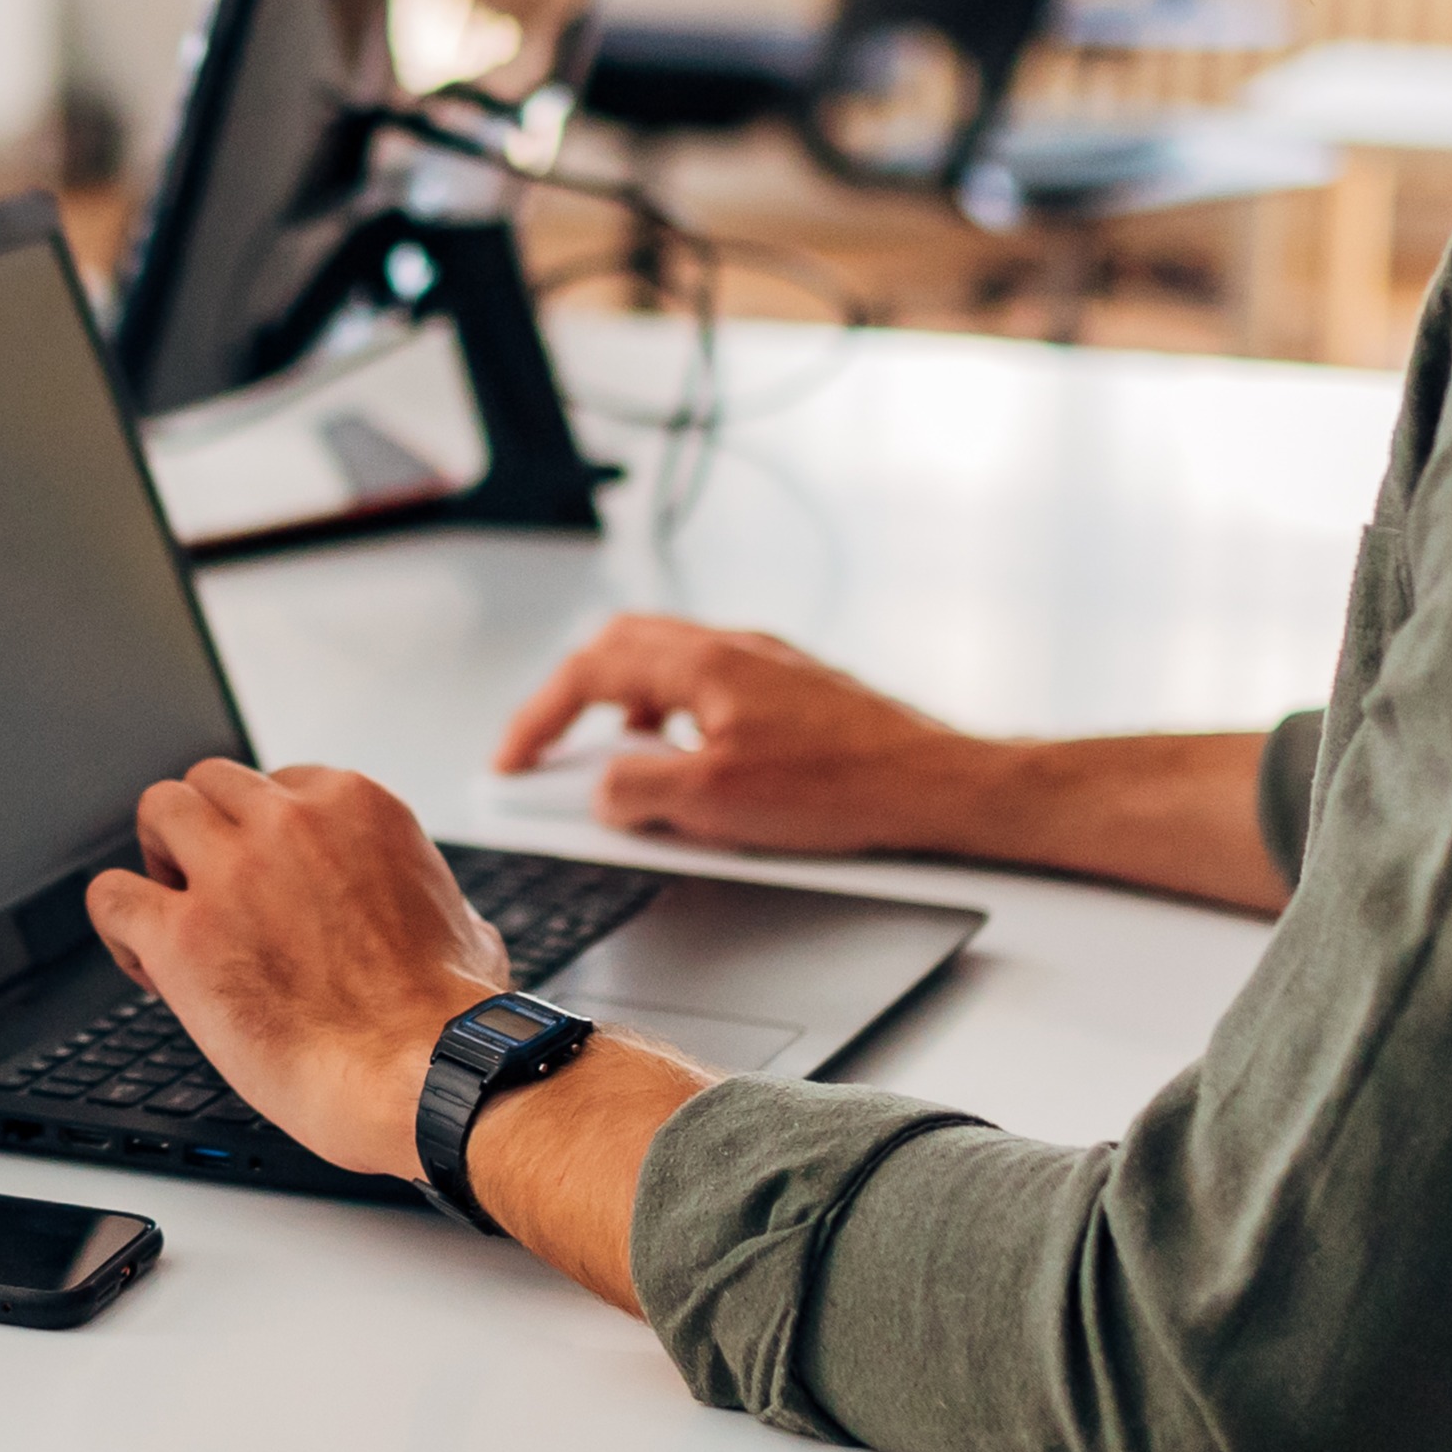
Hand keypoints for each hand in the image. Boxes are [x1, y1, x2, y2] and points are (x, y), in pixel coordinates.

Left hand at [80, 761, 505, 1180]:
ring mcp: (231, 873)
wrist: (426, 1078)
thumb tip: (436, 917)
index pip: (277, 784)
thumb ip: (424, 897)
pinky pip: (111, 894)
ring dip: (160, 858)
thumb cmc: (449, 1021)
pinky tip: (144, 958)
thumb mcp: (465, 925)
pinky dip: (118, 924)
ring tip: (175, 912)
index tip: (267, 883)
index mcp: (356, 807)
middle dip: (206, 832)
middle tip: (214, 891)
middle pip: (209, 782)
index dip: (263, 837)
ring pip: (157, 810)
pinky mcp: (182, 936)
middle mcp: (289, 822)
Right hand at [501, 616, 1293, 909]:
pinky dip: (675, 718)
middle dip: (573, 695)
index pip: (589, 669)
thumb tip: (604, 786)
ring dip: (626, 706)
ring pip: (670, 665)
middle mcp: (734, 647)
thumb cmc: (841, 788)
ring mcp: (768, 665)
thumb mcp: (714, 804)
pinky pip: (712, 688)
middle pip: (624, 648)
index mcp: (702, 663)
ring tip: (616, 762)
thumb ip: (637, 792)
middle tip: (548, 746)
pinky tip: (694, 768)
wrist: (938, 786)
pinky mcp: (798, 692)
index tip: (513, 760)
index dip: (538, 715)